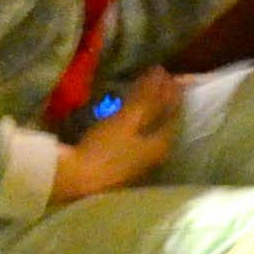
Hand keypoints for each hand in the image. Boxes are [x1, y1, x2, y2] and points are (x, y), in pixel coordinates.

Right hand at [48, 70, 181, 200]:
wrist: (78, 181)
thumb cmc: (106, 149)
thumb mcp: (127, 119)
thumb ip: (146, 96)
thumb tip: (162, 72)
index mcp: (163, 143)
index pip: (175, 112)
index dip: (173, 92)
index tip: (169, 72)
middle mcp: (156, 153)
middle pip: (163, 121)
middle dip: (162, 100)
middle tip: (155, 79)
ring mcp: (139, 160)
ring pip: (150, 129)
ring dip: (148, 110)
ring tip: (140, 92)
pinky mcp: (121, 161)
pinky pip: (136, 135)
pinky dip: (135, 120)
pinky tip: (124, 115)